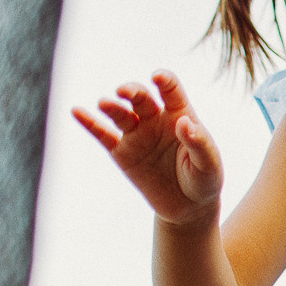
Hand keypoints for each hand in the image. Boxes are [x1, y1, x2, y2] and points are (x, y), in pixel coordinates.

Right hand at [72, 70, 223, 225]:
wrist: (188, 207)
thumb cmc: (204, 179)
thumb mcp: (208, 164)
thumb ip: (199, 143)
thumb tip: (184, 122)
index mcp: (179, 115)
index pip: (171, 90)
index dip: (165, 80)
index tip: (159, 78)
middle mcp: (155, 119)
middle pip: (141, 97)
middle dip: (132, 91)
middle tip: (124, 91)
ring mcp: (136, 134)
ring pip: (120, 113)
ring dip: (112, 106)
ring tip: (104, 103)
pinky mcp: (121, 152)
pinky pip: (102, 134)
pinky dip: (89, 123)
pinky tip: (76, 111)